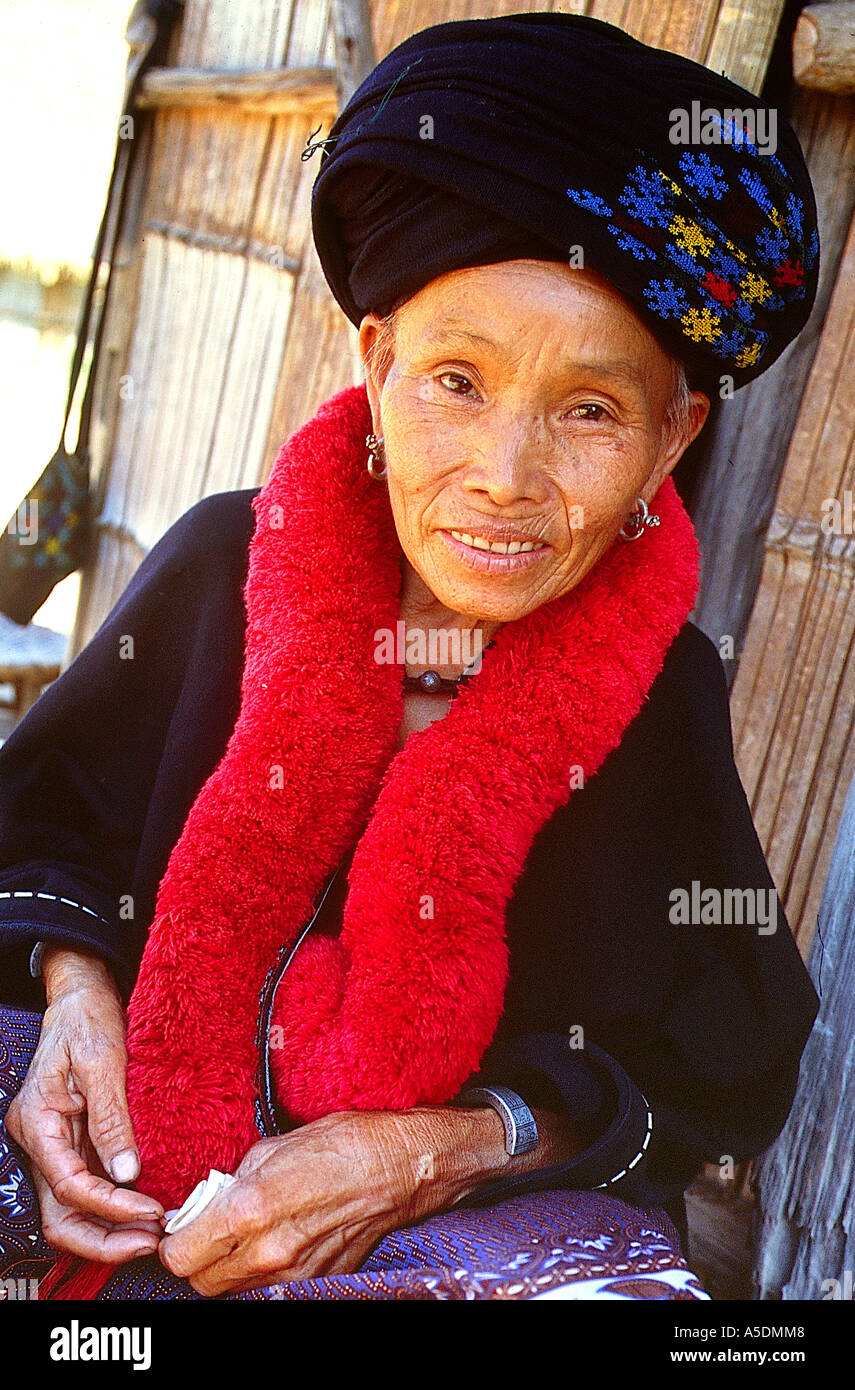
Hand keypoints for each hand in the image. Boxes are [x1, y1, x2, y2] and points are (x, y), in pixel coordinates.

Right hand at [5, 947, 163, 1260]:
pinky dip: (113, 1205)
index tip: (150, 1212)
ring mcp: (56, 1145)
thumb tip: (127, 1171)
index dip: (110, 1207)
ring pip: (72, 1209)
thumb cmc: (88, 1019)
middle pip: (60, 1213)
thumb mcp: (102, 1061)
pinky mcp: (75, 1142)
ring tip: (152, 1231)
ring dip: (109, 1228)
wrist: (83, 997)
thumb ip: (112, 1117)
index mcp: (37, 1121)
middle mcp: (39, 1141)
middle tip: (150, 1240)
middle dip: (103, 1237)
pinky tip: (146, 1207)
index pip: (69, 1185)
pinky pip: (89, 1186)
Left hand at [158, 1110, 414, 1295]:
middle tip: (209, 1230)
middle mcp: (268, 1251)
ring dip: (228, 1267)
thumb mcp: (273, 1147)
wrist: (402, 1167)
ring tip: (246, 1233)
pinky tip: (276, 1240)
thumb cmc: (342, 1144)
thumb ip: (232, 1181)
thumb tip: (207, 1200)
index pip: (179, 1255)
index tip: (181, 1225)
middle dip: (197, 1258)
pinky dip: (262, 1271)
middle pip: (200, 1283)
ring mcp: (294, 1274)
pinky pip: (270, 1288)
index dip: (174, 1241)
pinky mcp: (317, 1282)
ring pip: (234, 1290)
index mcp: (250, 1209)